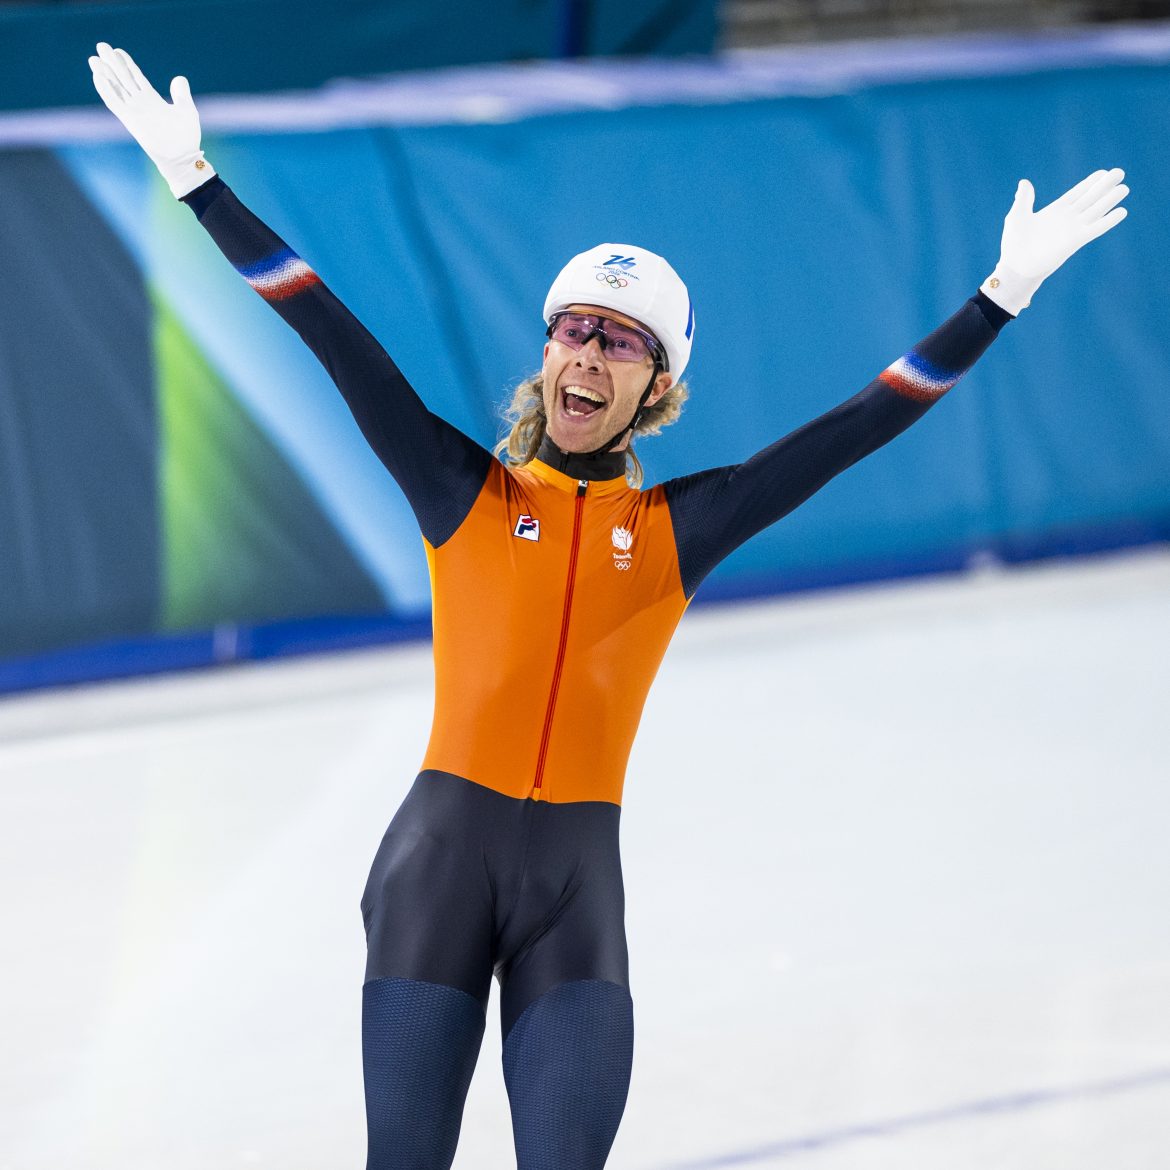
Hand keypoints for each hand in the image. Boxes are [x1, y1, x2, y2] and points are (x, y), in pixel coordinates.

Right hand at [88, 42, 214, 198]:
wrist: (182, 157)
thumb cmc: (186, 137)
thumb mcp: (187, 110)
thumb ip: (181, 94)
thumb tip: (179, 78)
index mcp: (152, 100)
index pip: (136, 77)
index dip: (127, 63)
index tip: (117, 50)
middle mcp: (140, 104)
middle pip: (123, 78)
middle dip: (112, 62)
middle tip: (101, 45)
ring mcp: (134, 111)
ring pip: (116, 88)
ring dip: (104, 73)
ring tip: (94, 58)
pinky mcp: (130, 121)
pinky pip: (114, 103)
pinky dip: (106, 90)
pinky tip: (98, 77)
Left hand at [981, 168, 1128, 314]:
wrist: (1016, 268)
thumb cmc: (1014, 245)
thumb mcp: (1016, 217)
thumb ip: (1024, 199)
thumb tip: (1024, 183)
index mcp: (1055, 211)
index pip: (1077, 193)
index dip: (1090, 183)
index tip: (1103, 172)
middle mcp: (1067, 219)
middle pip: (1090, 198)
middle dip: (1105, 186)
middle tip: (1120, 172)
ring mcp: (1073, 229)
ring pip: (1096, 210)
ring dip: (1110, 199)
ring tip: (1124, 188)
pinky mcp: (1076, 241)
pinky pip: (1096, 228)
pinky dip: (1108, 220)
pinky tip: (1122, 211)